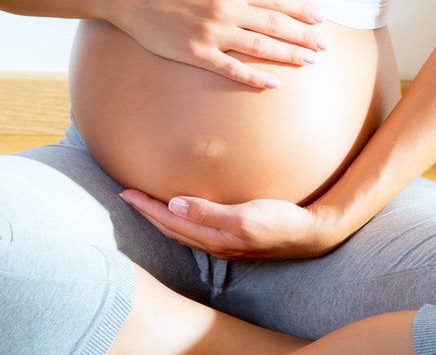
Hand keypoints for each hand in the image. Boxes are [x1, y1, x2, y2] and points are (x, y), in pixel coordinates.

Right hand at [115, 0, 326, 88]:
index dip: (302, 9)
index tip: (320, 18)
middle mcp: (227, 9)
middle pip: (275, 24)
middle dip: (304, 35)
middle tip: (324, 46)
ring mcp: (213, 34)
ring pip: (260, 46)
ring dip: (288, 55)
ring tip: (309, 62)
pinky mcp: (197, 54)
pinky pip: (231, 68)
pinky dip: (253, 76)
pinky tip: (272, 84)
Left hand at [119, 189, 332, 259]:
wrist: (308, 233)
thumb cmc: (280, 221)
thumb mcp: (245, 217)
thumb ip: (209, 212)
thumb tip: (174, 205)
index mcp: (213, 238)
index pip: (170, 221)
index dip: (147, 207)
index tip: (126, 192)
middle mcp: (213, 243)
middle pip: (171, 228)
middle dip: (147, 212)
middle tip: (127, 196)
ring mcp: (222, 243)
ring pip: (181, 230)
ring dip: (160, 217)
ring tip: (146, 204)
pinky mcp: (231, 237)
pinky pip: (195, 229)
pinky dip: (179, 220)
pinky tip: (180, 212)